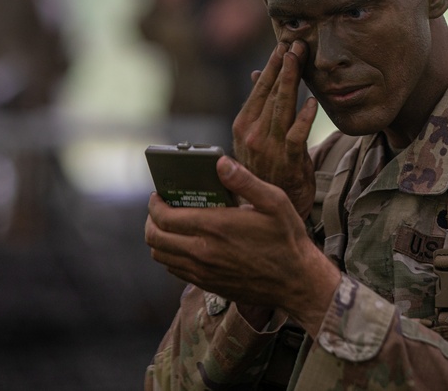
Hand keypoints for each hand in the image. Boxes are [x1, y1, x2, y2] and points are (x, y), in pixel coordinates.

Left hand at [145, 156, 339, 336]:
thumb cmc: (287, 238)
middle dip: (151, 220)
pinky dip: (171, 255)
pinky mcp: (208, 284)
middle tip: (161, 209)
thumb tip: (221, 163)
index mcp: (215, 227)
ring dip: (159, 239)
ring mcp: (203, 271)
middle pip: (154, 238)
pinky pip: (175, 270)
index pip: (164, 217)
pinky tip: (186, 244)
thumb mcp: (274, 202)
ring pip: (161, 256)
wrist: (296, 281)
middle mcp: (203, 252)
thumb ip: (245, 181)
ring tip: (171, 225)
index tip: (159, 195)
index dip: (155, 204)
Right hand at [232, 41, 318, 218]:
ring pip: (282, 108)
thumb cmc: (266, 168)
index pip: (260, 89)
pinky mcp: (287, 161)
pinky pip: (297, 136)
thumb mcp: (255, 136)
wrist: (268, 208)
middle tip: (296, 43)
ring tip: (301, 60)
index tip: (284, 45)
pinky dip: (304, 119)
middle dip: (285, 66)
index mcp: (243, 125)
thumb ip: (259, 105)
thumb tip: (259, 72)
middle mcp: (252, 134)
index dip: (273, 66)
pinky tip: (312, 103)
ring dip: (292, 82)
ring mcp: (269, 147)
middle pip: (271, 93)